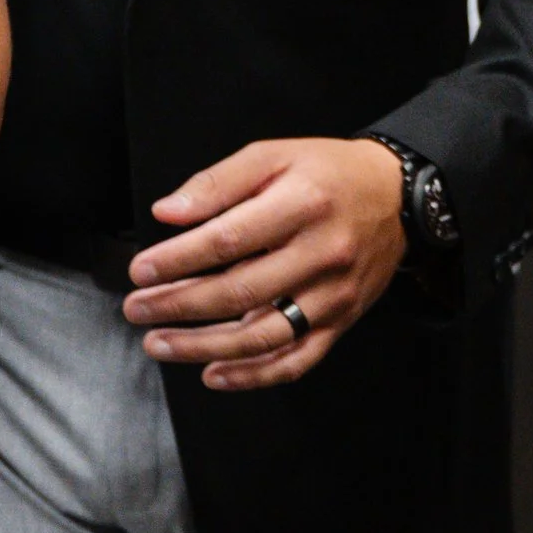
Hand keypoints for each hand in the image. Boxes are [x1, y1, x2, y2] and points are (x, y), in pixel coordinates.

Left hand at [122, 136, 405, 392]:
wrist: (397, 197)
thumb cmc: (326, 173)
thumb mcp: (273, 156)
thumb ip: (217, 183)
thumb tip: (166, 213)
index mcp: (302, 204)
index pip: (227, 239)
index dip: (177, 260)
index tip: (140, 271)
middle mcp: (322, 254)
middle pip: (240, 291)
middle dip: (178, 305)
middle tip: (135, 308)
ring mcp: (334, 295)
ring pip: (264, 336)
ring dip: (203, 347)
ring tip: (158, 343)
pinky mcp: (342, 322)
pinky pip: (297, 360)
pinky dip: (253, 376)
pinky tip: (213, 375)